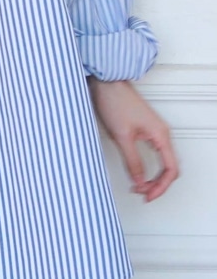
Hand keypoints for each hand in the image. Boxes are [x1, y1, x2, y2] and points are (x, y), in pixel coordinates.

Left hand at [88, 78, 178, 201]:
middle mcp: (162, 134)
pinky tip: (138, 172)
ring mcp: (154, 131)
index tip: (147, 196)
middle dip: (156, 184)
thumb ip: (132, 160)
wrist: (107, 83)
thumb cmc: (115, 102)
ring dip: (152, 176)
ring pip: (162, 162)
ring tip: (138, 186)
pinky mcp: (146, 129)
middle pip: (168, 168)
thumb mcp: (122, 136)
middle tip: (141, 193)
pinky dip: (148, 166)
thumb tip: (138, 180)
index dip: (160, 187)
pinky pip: (154, 154)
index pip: (170, 170)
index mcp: (160, 136)